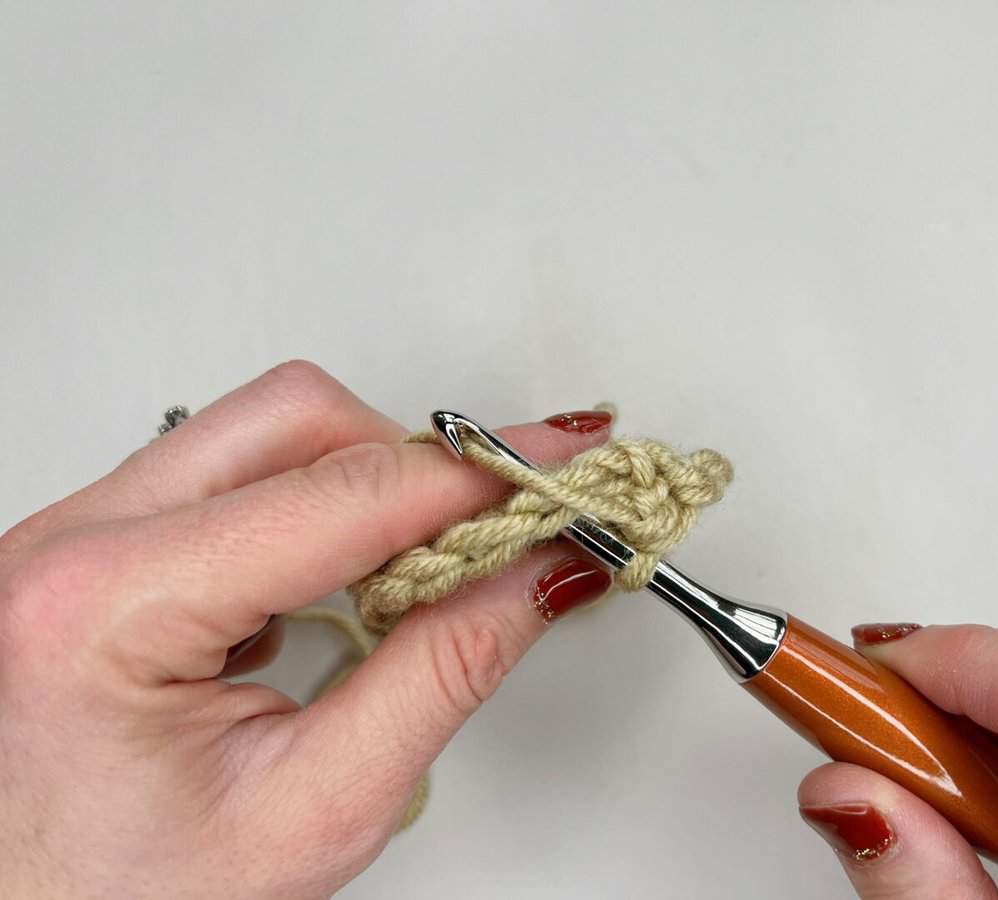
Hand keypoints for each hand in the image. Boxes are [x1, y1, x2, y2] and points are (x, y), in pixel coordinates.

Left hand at [0, 361, 613, 898]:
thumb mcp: (314, 807)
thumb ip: (444, 671)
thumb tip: (538, 573)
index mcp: (104, 608)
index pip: (342, 495)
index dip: (479, 474)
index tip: (566, 466)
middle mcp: (69, 545)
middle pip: (294, 420)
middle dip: (417, 465)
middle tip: (504, 523)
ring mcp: (73, 538)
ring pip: (263, 434)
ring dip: (367, 486)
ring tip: (423, 570)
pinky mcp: (96, 549)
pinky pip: (230, 476)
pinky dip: (314, 511)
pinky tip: (344, 583)